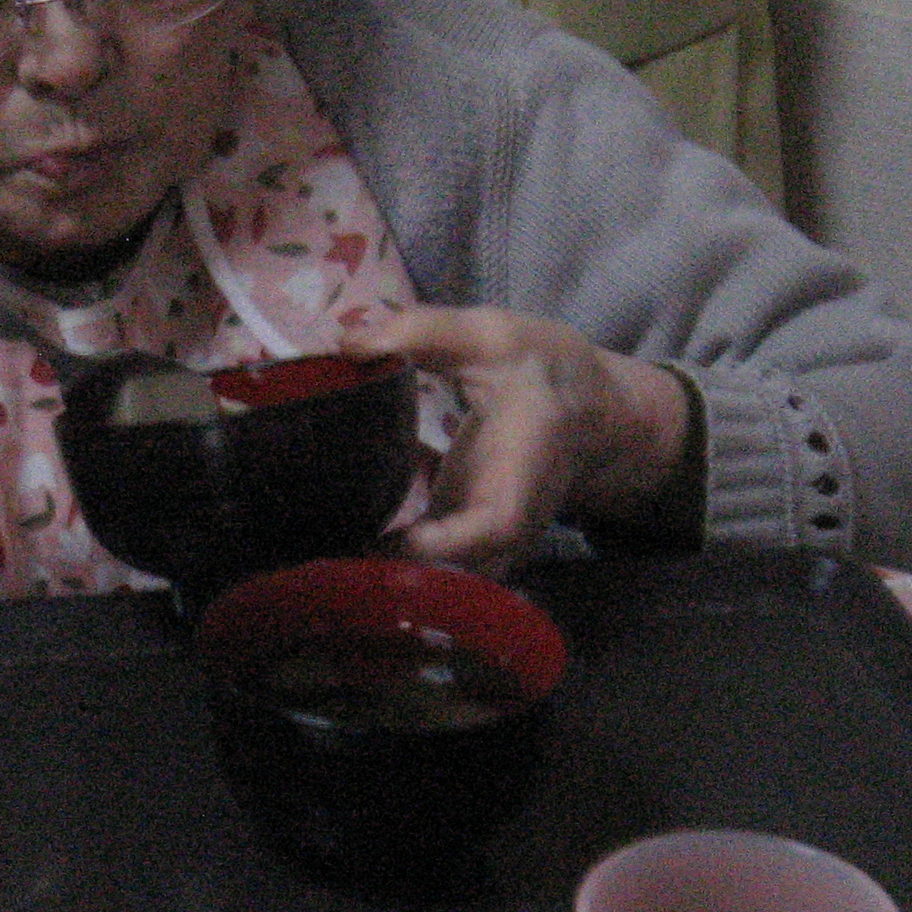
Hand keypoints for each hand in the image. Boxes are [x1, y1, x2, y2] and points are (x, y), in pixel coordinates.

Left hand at [341, 306, 691, 570]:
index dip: (450, 541)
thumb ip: (422, 332)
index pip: (496, 526)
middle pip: (461, 575)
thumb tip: (346, 341)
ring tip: (326, 548)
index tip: (400, 536)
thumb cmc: (543, 370)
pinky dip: (381, 551)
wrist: (586, 409)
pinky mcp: (459, 538)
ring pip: (440, 578)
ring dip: (386, 568)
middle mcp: (506, 521)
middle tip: (331, 551)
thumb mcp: (491, 334)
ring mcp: (482, 537)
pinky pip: (422, 563)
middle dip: (400, 574)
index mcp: (522, 470)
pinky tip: (337, 526)